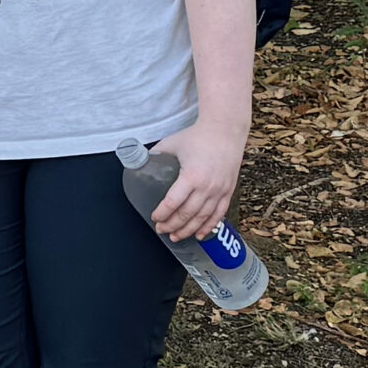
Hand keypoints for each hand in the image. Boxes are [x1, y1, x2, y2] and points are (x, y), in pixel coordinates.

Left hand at [141, 116, 245, 243]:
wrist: (225, 130)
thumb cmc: (197, 136)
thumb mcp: (171, 144)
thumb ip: (156, 155)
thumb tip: (139, 164)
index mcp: (191, 176)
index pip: (172, 202)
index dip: (162, 213)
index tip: (155, 217)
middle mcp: (207, 187)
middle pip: (187, 214)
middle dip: (172, 225)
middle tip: (161, 230)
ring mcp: (219, 191)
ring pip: (202, 218)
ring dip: (188, 230)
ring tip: (176, 237)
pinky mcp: (228, 191)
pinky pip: (218, 214)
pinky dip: (208, 227)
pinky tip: (199, 234)